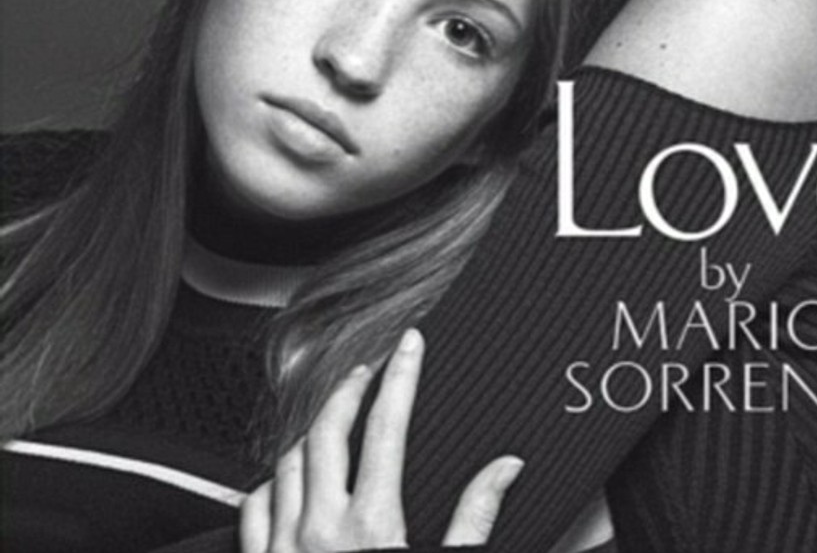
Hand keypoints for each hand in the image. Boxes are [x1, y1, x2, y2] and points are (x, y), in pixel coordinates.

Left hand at [240, 329, 523, 551]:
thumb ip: (474, 519)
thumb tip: (504, 468)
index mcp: (373, 528)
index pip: (387, 425)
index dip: (401, 374)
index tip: (412, 342)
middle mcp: (321, 528)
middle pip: (328, 427)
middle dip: (349, 388)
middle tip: (370, 371)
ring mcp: (284, 548)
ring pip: (288, 460)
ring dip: (313, 430)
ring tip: (335, 419)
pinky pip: (253, 506)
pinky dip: (273, 480)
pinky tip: (289, 479)